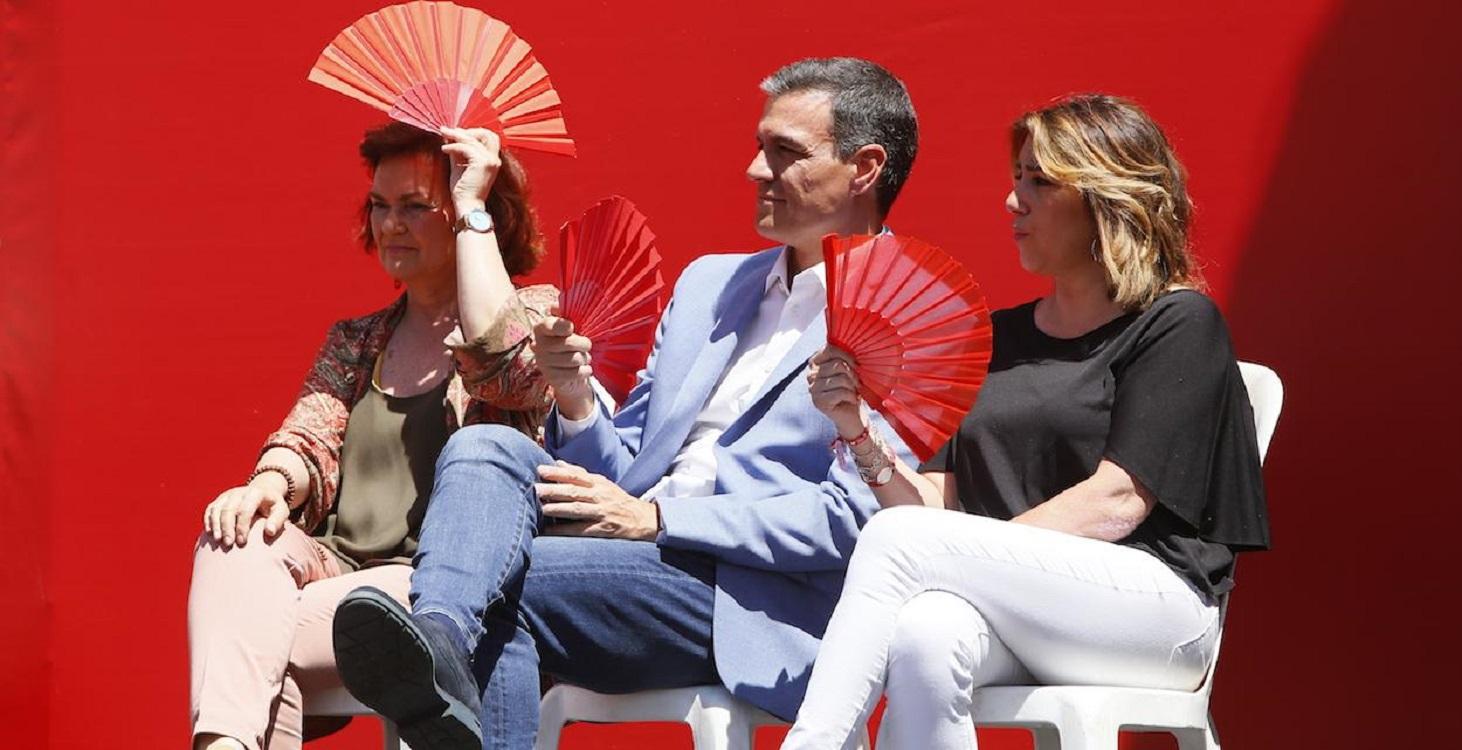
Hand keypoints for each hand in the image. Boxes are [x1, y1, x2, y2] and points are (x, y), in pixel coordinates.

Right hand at [202, 475, 289, 547]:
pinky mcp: (220, 499)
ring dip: (216, 525)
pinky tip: (210, 533)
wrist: (263, 491)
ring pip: (217, 509)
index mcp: (256, 493)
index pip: (246, 509)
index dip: (242, 526)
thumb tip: (270, 532)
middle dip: (227, 527)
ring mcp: (228, 495)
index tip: (242, 542)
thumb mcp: (281, 510)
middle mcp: (240, 491)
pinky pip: (211, 509)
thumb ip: (277, 520)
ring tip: (217, 541)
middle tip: (228, 544)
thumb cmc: (273, 506)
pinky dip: (209, 520)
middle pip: (229, 509)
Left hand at [441, 127, 501, 212]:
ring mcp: (490, 161)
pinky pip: (465, 148)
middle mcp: (494, 159)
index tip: (456, 133)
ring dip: (455, 135)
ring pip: (472, 139)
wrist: (468, 206)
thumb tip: (450, 138)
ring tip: (443, 136)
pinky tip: (444, 149)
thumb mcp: (460, 167)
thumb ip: (458, 153)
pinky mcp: (482, 164)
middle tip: (449, 132)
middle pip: (486, 133)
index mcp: (492, 160)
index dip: (473, 132)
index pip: (489, 137)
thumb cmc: (464, 191)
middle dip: (467, 130)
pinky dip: (453, 146)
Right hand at [532, 304, 596, 419]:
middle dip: (583, 344)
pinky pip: (575, 373)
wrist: (568, 372)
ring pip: (574, 359)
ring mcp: (543, 362)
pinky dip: (585, 371)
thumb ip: (567, 313)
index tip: (571, 327)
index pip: (549, 325)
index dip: (562, 326)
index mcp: (541, 328)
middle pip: (568, 343)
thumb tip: (557, 305)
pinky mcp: (551, 377)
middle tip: (586, 345)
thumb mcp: (570, 326)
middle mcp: (539, 345)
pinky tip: (583, 369)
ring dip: (585, 358)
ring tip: (583, 357)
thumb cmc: (571, 342)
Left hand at [535, 461, 658, 539]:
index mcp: (598, 483)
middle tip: (536, 488)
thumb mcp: (602, 483)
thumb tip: (558, 462)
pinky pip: (581, 530)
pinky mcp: (603, 529)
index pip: (576, 475)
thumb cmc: (617, 500)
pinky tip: (550, 531)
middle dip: (554, 489)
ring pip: (577, 509)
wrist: (642, 519)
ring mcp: (602, 512)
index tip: (540, 470)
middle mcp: (600, 495)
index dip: (558, 472)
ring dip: (559, 508)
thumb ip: (580, 474)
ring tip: (542, 508)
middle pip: (574, 491)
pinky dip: (565, 530)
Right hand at [807, 346, 866, 438]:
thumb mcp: (849, 369)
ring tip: (854, 391)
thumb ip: (845, 356)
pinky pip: (841, 392)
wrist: (852, 415)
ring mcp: (813, 389)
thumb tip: (855, 345)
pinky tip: (852, 400)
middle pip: (837, 364)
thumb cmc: (852, 389)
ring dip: (853, 386)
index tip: (857, 364)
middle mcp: (811, 374)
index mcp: (816, 362)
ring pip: (840, 379)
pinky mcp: (818, 402)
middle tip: (857, 383)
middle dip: (853, 374)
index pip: (830, 349)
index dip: (847, 355)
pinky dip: (851, 396)